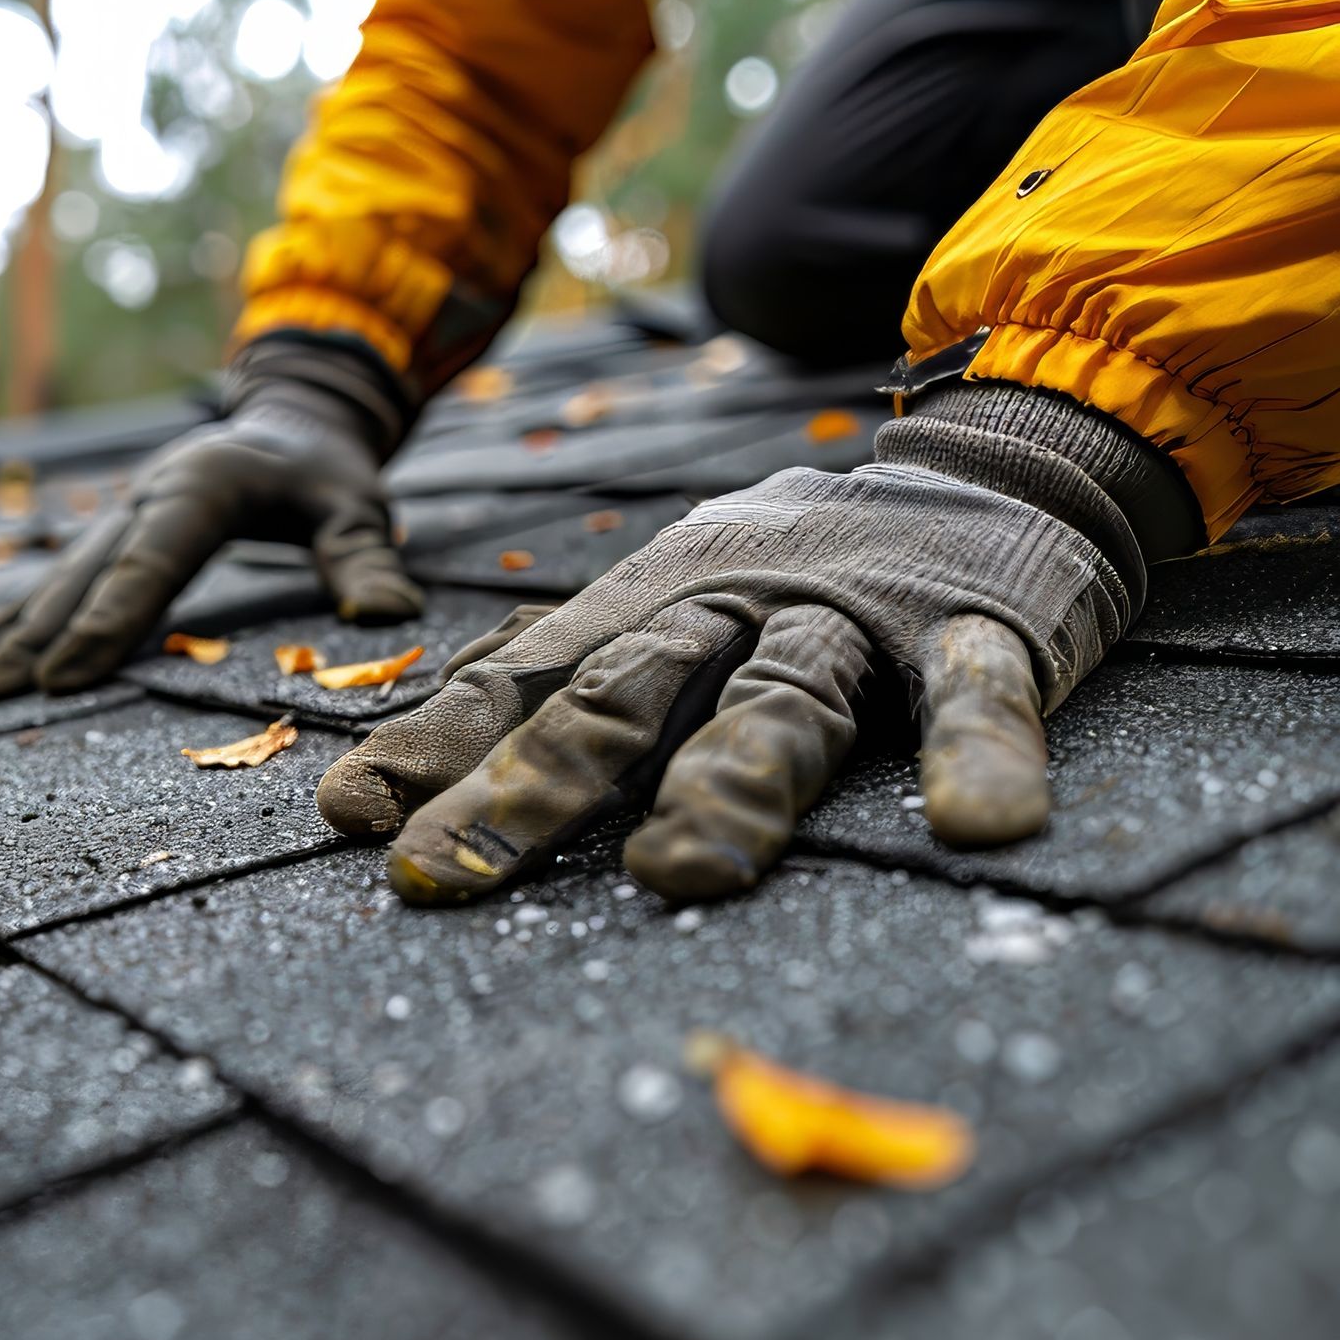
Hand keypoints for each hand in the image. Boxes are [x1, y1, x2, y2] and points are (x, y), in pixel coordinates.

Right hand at [0, 341, 421, 702]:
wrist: (291, 416)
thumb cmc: (326, 470)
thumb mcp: (358, 503)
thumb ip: (365, 556)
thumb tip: (388, 617)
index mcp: (197, 488)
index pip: (148, 564)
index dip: (104, 623)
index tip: (59, 679)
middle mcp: (141, 500)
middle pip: (77, 579)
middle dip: (25, 643)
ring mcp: (117, 517)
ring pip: (51, 583)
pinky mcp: (110, 535)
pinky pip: (54, 585)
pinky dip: (7, 622)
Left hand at [317, 385, 1194, 904]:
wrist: (986, 462)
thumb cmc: (800, 558)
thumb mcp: (671, 589)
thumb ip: (571, 663)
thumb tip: (430, 722)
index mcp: (654, 598)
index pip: (524, 678)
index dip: (438, 745)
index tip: (353, 818)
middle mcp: (736, 601)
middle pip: (623, 695)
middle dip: (529, 785)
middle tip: (444, 876)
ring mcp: (854, 616)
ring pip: (781, 700)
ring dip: (725, 784)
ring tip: (676, 874)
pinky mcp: (980, 631)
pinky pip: (977, 696)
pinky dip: (979, 754)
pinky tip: (983, 828)